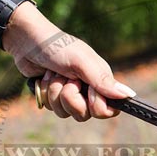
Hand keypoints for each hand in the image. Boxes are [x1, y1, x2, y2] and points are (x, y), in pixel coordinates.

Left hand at [2, 2, 135, 120]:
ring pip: (66, 113)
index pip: (109, 111)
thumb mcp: (83, 62)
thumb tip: (128, 95)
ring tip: (55, 75)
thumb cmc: (59, 47)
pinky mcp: (56, 97)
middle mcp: (89, 91)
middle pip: (84, 114)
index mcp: (101, 82)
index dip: (97, 105)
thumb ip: (104, 80)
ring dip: (56, 93)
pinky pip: (53, 109)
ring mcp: (71, 95)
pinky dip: (46, 93)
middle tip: (68, 79)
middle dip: (70, 97)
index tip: (89, 90)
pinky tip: (46, 78)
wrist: (27, 41)